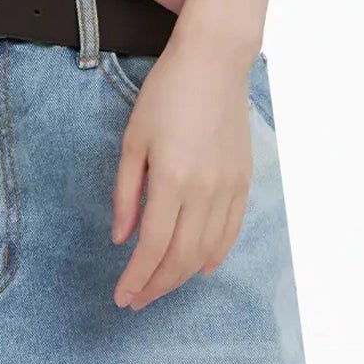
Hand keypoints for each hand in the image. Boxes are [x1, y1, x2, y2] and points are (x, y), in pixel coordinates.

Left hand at [109, 35, 254, 309]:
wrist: (214, 63)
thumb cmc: (166, 94)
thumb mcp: (133, 140)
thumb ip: (126, 193)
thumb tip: (121, 238)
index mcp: (172, 179)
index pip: (152, 247)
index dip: (136, 279)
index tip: (122, 298)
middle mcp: (204, 190)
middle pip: (181, 257)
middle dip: (157, 286)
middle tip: (137, 300)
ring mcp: (228, 187)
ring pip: (207, 251)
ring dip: (182, 276)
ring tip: (161, 286)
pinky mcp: (243, 181)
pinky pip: (231, 231)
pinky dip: (216, 255)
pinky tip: (201, 267)